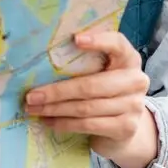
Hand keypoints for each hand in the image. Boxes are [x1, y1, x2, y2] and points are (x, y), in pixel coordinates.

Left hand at [25, 30, 158, 167]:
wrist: (124, 125)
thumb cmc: (103, 90)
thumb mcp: (99, 72)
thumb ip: (83, 62)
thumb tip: (40, 58)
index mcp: (128, 59)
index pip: (118, 44)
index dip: (99, 41)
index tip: (75, 39)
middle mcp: (136, 80)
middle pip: (92, 85)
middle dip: (57, 92)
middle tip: (31, 96)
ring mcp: (133, 106)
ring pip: (86, 107)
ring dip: (55, 109)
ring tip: (34, 109)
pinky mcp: (126, 128)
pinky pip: (88, 125)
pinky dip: (65, 124)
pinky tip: (48, 121)